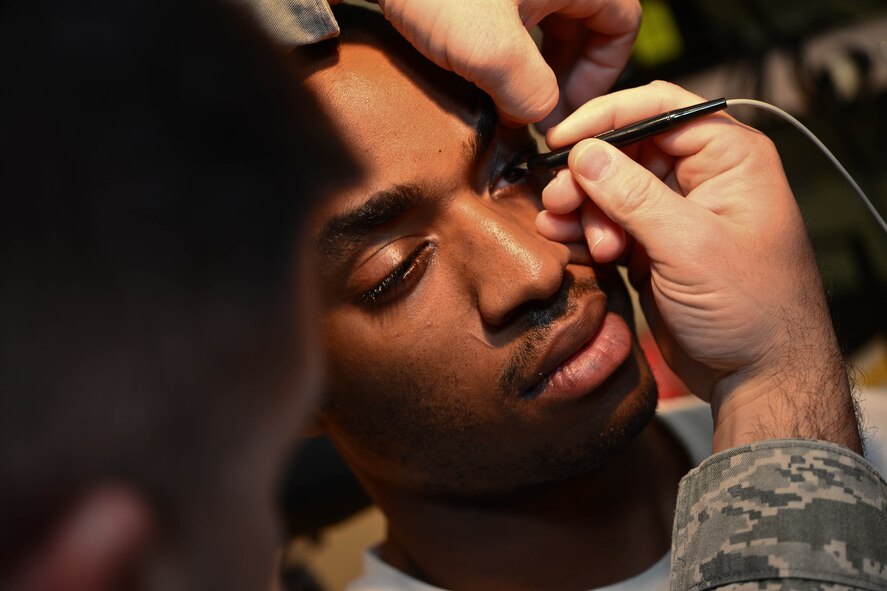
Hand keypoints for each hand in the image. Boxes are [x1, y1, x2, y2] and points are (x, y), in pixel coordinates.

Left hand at [375, 0, 639, 126]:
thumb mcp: (491, 52)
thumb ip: (530, 93)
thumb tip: (536, 117)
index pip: (622, 22)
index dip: (602, 72)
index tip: (570, 108)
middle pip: (586, 24)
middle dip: (567, 74)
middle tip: (540, 113)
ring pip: (548, 23)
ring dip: (535, 66)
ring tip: (510, 101)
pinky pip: (514, 17)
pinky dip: (506, 49)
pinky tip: (481, 76)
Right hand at [536, 81, 860, 452]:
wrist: (757, 376)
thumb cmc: (748, 308)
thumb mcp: (688, 245)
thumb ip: (633, 196)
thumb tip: (585, 153)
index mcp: (729, 157)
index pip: (659, 109)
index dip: (606, 119)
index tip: (561, 140)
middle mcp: (702, 177)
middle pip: (626, 150)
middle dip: (588, 176)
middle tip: (558, 202)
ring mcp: (676, 212)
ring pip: (612, 188)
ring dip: (583, 208)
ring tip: (564, 233)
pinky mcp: (654, 245)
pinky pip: (610, 222)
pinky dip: (586, 231)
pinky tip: (570, 244)